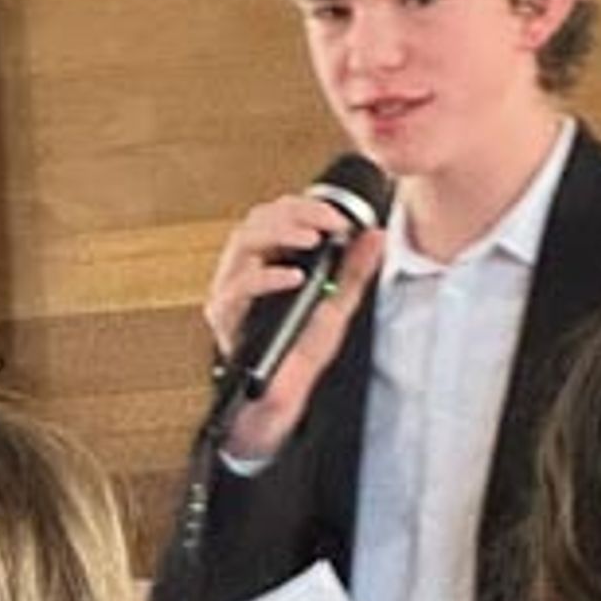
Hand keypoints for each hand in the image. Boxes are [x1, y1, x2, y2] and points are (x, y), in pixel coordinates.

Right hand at [204, 192, 385, 462]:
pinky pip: (238, 288)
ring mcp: (231, 290)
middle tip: (328, 222)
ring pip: (242, 243)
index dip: (305, 207)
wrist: (284, 393)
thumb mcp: (337, 304)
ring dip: (278, 234)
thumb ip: (354, 270)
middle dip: (294, 215)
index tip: (338, 217)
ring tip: (311, 239)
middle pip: (257, 221)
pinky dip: (266, 278)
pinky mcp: (225, 315)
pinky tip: (293, 277)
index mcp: (267, 259)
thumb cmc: (301, 349)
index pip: (277, 214)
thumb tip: (375, 236)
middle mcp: (244, 269)